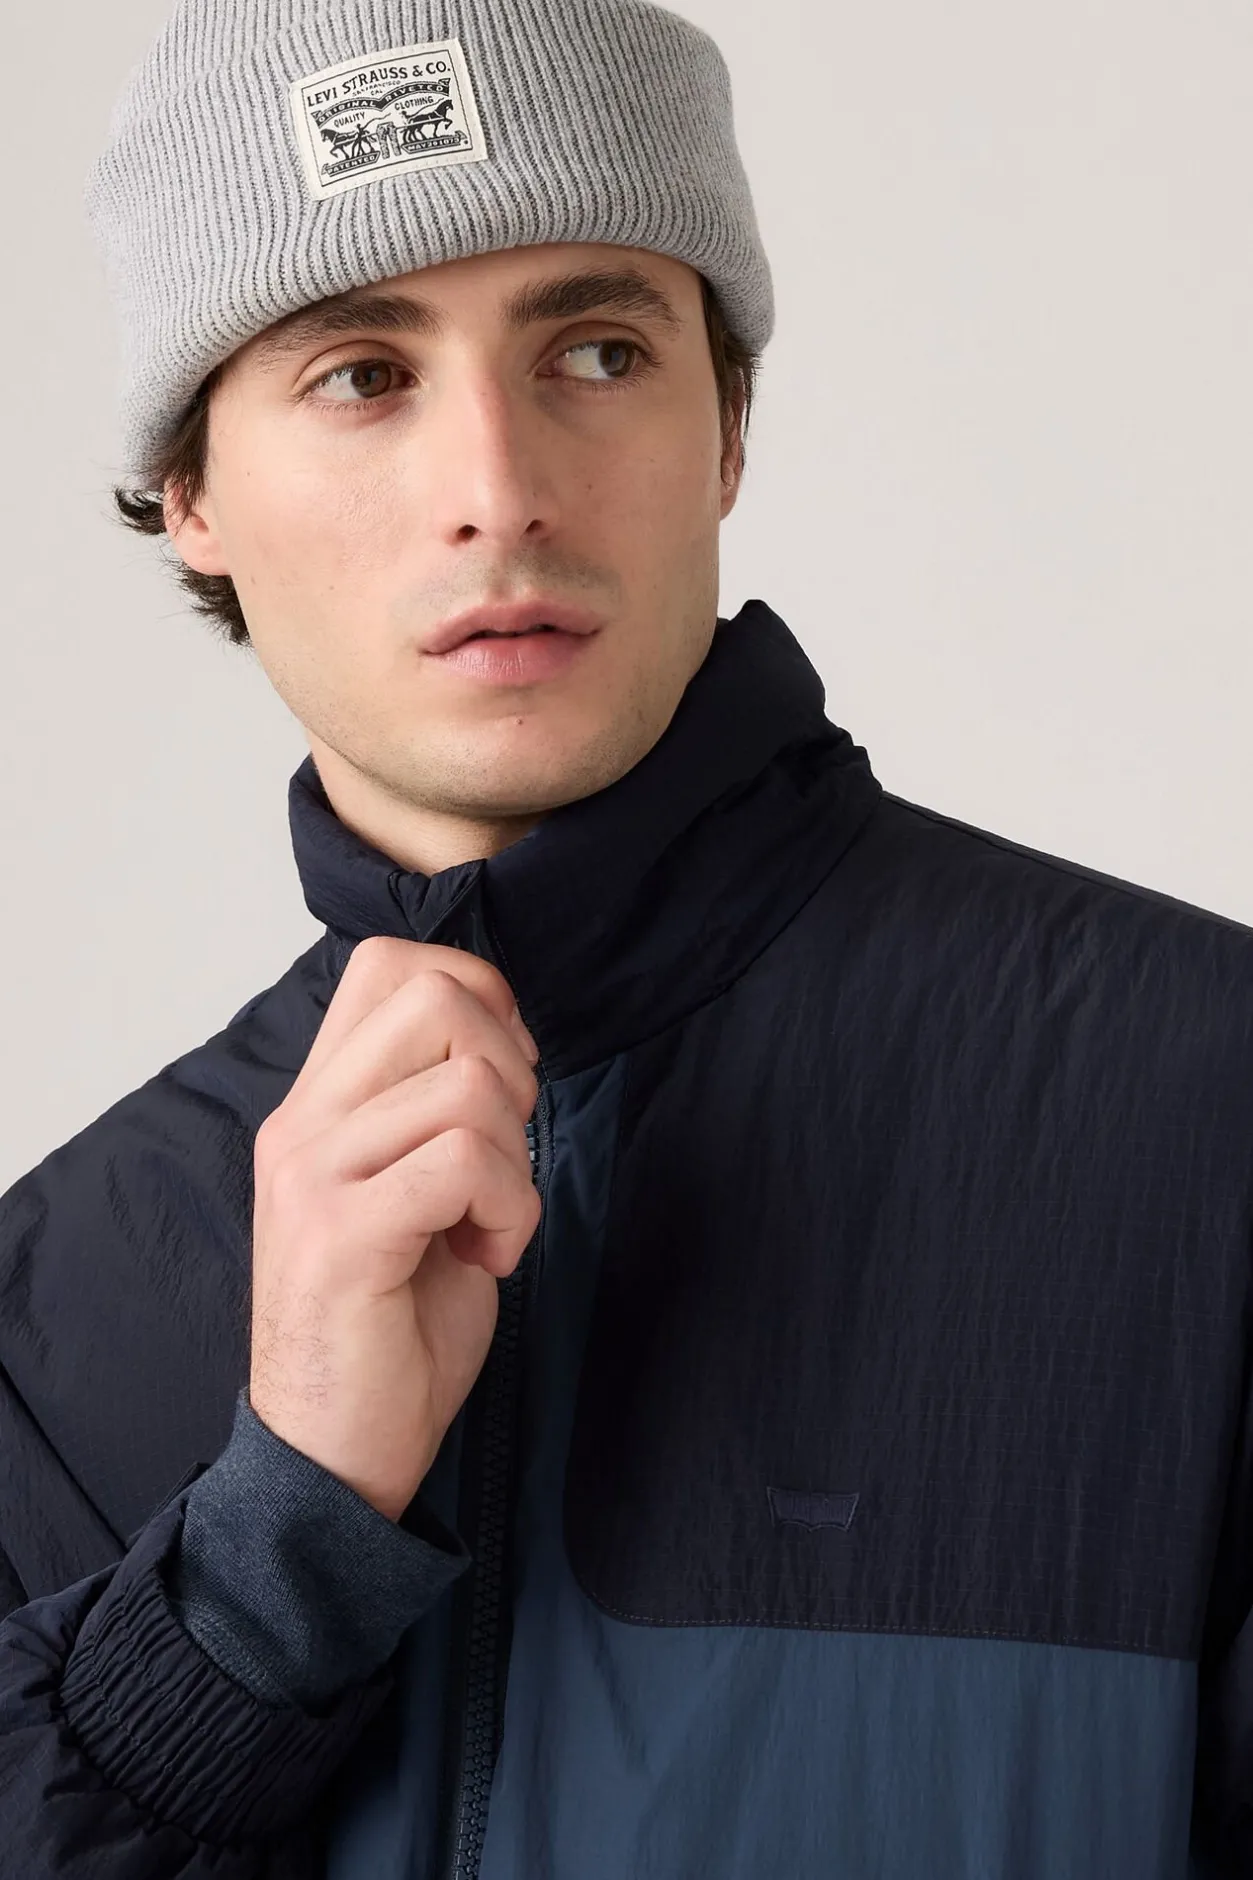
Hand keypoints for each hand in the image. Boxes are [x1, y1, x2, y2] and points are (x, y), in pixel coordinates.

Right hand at [247, 935, 541, 1520]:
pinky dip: (510, 1210)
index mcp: (317, 1104)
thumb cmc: (391, 1325)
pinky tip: (487, 1258)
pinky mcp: (343, 1235)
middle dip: (509, 1066)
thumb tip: (505, 1042)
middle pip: (434, 997)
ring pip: (467, 1086)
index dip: (477, 992)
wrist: (334, 1454)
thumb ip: (434, 1109)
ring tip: (487, 1226)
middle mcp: (303, 1124)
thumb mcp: (411, 1189)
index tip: (503, 1081)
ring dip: (514, 1162)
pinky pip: (465, 1163)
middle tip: (503, 1151)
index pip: (387, 962)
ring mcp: (314, 1176)